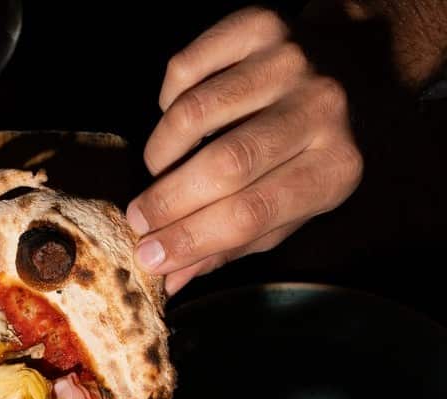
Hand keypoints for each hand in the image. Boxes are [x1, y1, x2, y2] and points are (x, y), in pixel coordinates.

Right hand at [129, 7, 361, 293]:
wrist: (355, 71)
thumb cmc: (308, 158)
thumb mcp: (285, 211)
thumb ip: (230, 245)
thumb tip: (168, 278)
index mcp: (334, 170)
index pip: (249, 213)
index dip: (190, 239)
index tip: (147, 256)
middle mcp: (323, 110)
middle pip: (224, 165)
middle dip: (167, 200)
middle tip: (137, 219)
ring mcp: (292, 61)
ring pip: (196, 113)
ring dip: (161, 151)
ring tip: (159, 169)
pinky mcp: (262, 26)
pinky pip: (186, 68)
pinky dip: (167, 101)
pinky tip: (179, 117)